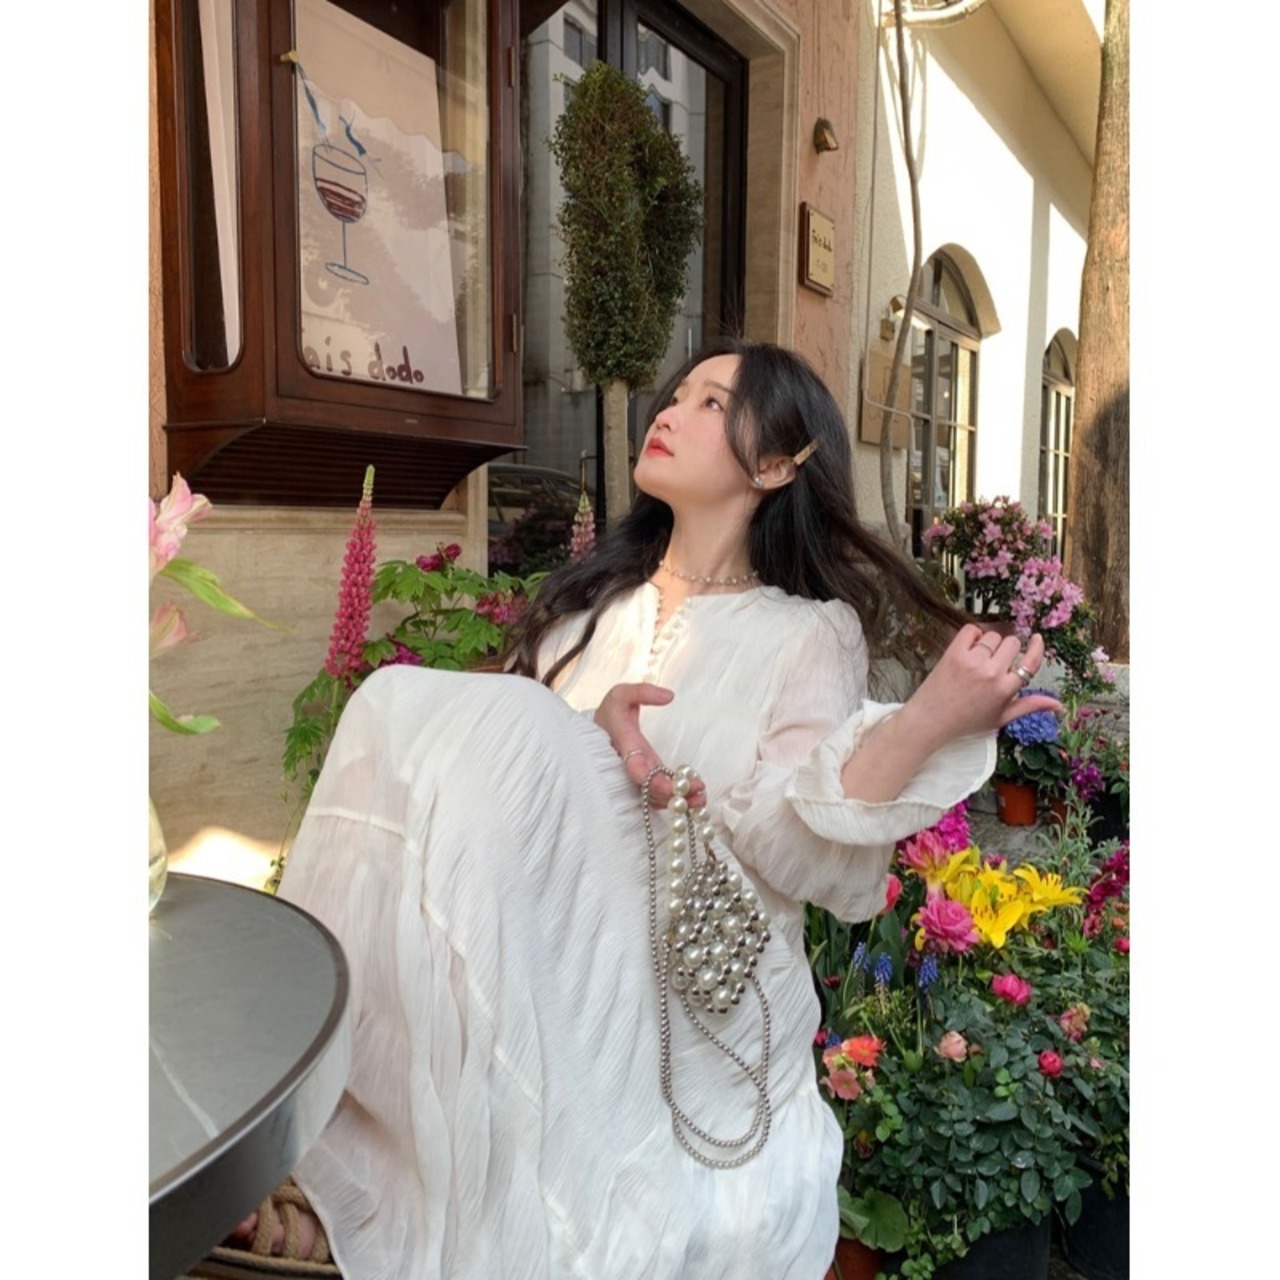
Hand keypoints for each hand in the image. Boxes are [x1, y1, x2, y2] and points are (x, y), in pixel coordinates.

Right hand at [594, 682, 706, 809]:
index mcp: (625, 746)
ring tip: (701, 798)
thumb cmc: (610, 713)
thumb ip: (643, 692)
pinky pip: (658, 795)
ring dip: (678, 800)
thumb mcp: (620, 694)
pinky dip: (675, 798)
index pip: (635, 768)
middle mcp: (630, 766)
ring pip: (655, 796)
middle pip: (649, 788)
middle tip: (697, 792)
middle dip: (673, 794)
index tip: (669, 786)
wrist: (596, 732)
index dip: (651, 780)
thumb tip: (669, 696)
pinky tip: (694, 797)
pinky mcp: (646, 779)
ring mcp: (638, 775)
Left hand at [908, 625, 1063, 747]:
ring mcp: (972, 661)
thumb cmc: (967, 721)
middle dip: (1007, 650)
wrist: (930, 720)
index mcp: (1006, 690)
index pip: (1031, 661)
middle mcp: (992, 673)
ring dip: (989, 644)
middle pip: (1012, 643)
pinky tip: (969, 648)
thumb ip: (1029, 706)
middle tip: (994, 663)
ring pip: (993, 636)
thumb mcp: (1001, 718)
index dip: (1036, 647)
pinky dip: (972, 635)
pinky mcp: (953, 653)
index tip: (1036, 638)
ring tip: (978, 661)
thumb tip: (1059, 705)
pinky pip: (971, 630)